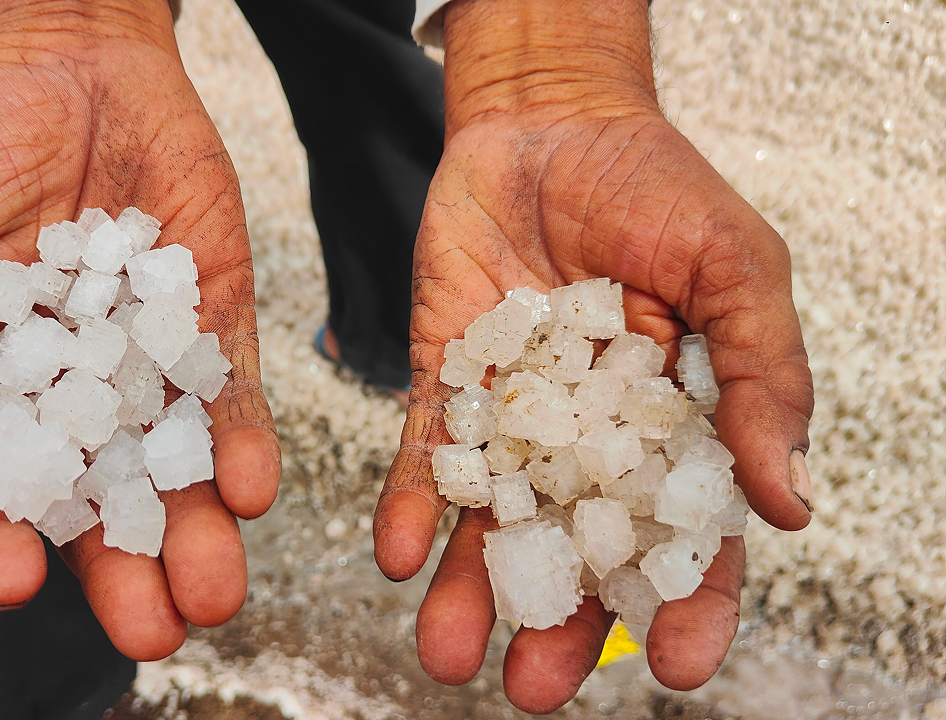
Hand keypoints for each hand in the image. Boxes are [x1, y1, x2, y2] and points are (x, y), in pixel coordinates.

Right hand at [0, 0, 278, 659]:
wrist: (68, 63)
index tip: (10, 581)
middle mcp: (75, 400)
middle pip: (98, 505)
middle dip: (124, 571)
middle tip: (153, 631)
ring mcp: (148, 366)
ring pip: (173, 469)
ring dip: (197, 531)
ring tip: (213, 590)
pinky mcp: (212, 325)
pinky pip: (231, 394)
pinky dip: (242, 441)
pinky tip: (250, 489)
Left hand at [374, 0, 812, 710]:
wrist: (550, 120)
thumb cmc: (660, 187)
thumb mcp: (736, 271)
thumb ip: (760, 378)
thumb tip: (789, 503)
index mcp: (676, 425)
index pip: (688, 532)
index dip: (685, 601)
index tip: (671, 664)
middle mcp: (591, 437)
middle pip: (579, 548)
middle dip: (559, 619)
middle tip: (533, 689)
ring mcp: (515, 415)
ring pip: (494, 519)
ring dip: (469, 588)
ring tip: (446, 652)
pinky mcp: (448, 380)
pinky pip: (428, 454)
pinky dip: (411, 503)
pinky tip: (396, 555)